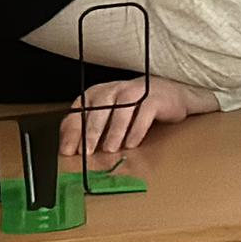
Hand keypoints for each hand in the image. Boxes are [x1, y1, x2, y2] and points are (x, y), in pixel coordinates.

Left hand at [57, 74, 199, 167]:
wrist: (172, 96)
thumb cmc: (135, 110)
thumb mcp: (108, 118)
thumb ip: (88, 129)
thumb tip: (68, 148)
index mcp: (98, 93)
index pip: (80, 109)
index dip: (73, 130)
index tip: (69, 150)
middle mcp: (115, 89)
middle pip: (99, 107)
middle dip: (92, 131)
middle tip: (88, 151)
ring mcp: (136, 91)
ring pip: (122, 108)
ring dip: (114, 131)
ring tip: (111, 149)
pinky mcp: (156, 98)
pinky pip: (144, 113)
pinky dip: (137, 129)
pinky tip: (132, 144)